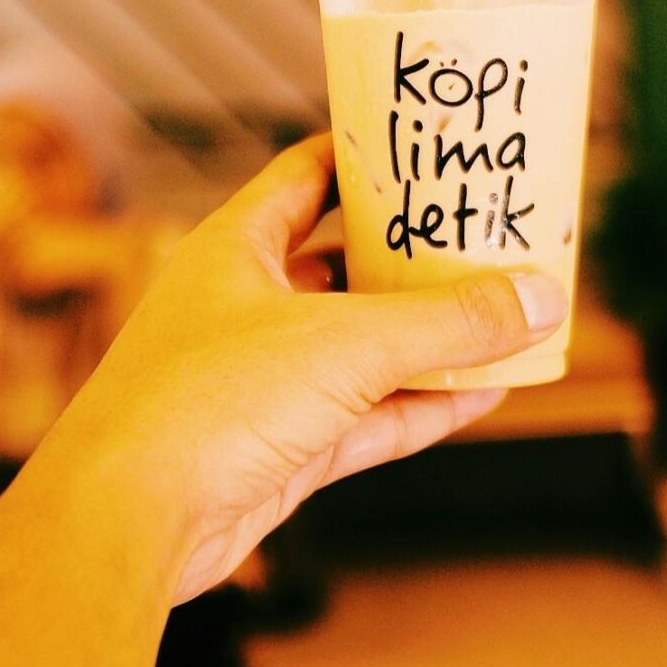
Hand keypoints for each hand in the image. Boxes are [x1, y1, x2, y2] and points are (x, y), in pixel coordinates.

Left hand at [48, 135, 564, 601]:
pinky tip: (485, 396)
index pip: (308, 176)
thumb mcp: (346, 345)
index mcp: (235, 247)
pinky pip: (366, 416)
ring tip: (508, 316)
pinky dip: (422, 406)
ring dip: (430, 339)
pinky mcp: (278, 448)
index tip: (432, 145)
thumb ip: (449, 322)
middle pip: (346, 265)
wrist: (126, 521)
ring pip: (362, 348)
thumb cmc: (204, 404)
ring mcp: (260, 381)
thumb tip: (540, 297)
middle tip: (490, 237)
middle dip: (416, 257)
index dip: (368, 158)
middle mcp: (244, 306)